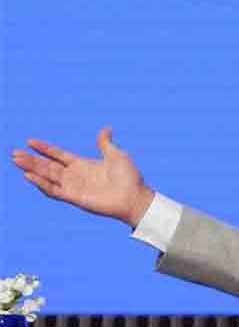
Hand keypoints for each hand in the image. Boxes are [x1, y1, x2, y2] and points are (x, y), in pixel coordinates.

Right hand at [11, 127, 155, 226]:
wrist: (135, 197)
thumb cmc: (129, 178)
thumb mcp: (116, 155)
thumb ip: (105, 143)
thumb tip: (106, 128)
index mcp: (83, 165)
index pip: (58, 155)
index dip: (45, 149)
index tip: (30, 141)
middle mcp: (75, 176)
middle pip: (48, 166)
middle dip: (31, 160)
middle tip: (14, 153)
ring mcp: (74, 187)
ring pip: (47, 177)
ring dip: (32, 170)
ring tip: (16, 161)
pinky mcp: (74, 197)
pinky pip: (53, 191)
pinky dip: (41, 184)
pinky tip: (29, 176)